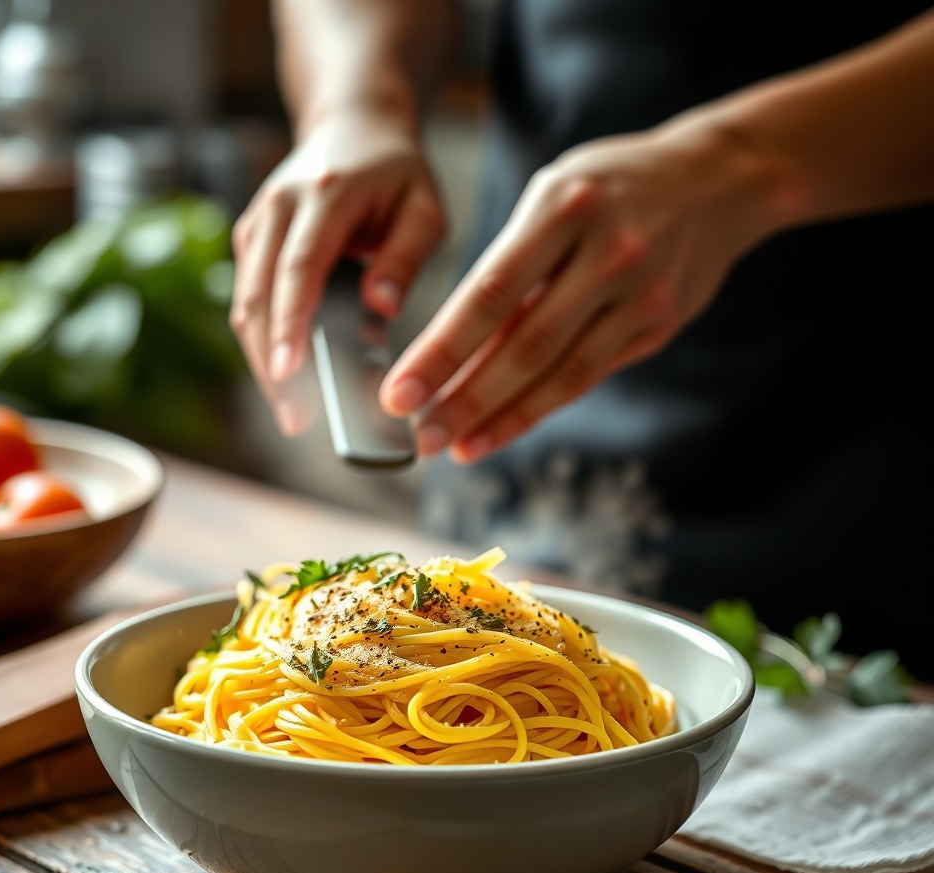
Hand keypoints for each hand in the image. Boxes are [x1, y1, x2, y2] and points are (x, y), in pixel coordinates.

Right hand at [229, 110, 445, 433]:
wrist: (352, 127)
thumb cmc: (396, 173)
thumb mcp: (424, 207)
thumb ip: (405, 257)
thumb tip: (380, 308)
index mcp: (323, 195)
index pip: (298, 268)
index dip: (291, 324)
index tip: (291, 374)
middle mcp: (277, 208)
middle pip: (260, 296)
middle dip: (273, 363)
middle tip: (295, 419)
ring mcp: (257, 225)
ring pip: (245, 305)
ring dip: (264, 362)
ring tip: (292, 414)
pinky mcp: (250, 242)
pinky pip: (250, 301)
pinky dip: (266, 344)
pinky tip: (288, 383)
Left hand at [379, 121, 773, 460]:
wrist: (716, 181)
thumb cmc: (609, 190)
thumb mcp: (552, 198)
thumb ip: (511, 269)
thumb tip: (453, 352)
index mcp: (562, 207)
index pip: (489, 294)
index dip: (441, 351)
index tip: (400, 392)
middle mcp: (606, 252)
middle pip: (523, 344)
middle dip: (464, 398)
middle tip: (418, 437)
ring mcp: (640, 293)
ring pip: (559, 371)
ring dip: (500, 417)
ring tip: (453, 447)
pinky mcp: (659, 324)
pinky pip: (588, 376)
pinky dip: (539, 409)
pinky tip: (499, 431)